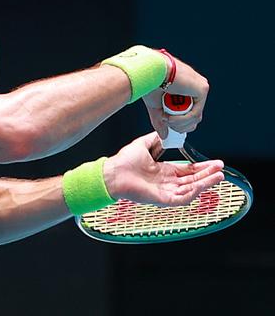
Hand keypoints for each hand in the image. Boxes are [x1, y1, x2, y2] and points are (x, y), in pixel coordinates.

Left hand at [103, 132, 223, 206]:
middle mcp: (167, 182)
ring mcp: (166, 192)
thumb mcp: (143, 144)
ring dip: (205, 183)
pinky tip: (201, 186)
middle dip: (208, 174)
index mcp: (164, 171)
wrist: (111, 173)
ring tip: (219, 176)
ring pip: (191, 190)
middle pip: (193, 180)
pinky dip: (193, 193)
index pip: (188, 170)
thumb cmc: (123, 161)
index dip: (202, 167)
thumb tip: (166, 133)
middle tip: (222, 168)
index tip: (215, 162)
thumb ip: (156, 139)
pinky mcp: (162, 200)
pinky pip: (181, 199)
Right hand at [143, 55, 208, 138]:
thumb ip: (161, 121)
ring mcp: (200, 87)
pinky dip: (182, 119)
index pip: (190, 112)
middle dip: (180, 125)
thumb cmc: (149, 82)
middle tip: (167, 123)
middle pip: (194, 116)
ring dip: (180, 123)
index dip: (180, 122)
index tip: (168, 124)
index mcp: (186, 88)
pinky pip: (196, 113)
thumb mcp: (156, 106)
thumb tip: (164, 136)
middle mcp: (196, 87)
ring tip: (166, 119)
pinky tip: (171, 118)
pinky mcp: (202, 89)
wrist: (149, 71)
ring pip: (196, 117)